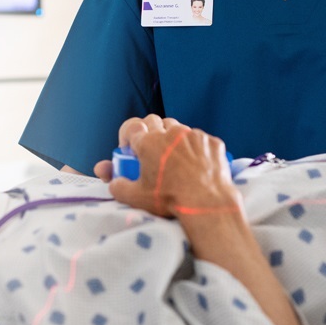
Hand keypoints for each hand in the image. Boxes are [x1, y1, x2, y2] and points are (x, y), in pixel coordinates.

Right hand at [107, 114, 240, 220]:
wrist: (207, 203)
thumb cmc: (171, 199)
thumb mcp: (137, 197)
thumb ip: (119, 187)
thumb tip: (115, 183)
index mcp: (148, 143)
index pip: (132, 127)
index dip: (129, 137)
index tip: (131, 148)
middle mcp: (170, 133)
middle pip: (154, 121)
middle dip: (150, 132)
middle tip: (152, 151)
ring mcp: (193, 135)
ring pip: (178, 128)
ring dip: (172, 138)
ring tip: (174, 158)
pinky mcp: (211, 141)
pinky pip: (199, 139)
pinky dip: (194, 148)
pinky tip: (195, 164)